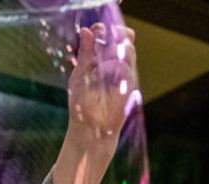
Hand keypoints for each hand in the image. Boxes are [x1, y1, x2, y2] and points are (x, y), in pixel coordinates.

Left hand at [67, 23, 137, 144]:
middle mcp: (114, 65)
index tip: (96, 30)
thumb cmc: (81, 106)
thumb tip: (86, 31)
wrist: (88, 130)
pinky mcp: (129, 86)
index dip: (103, 30)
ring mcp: (123, 75)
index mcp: (100, 60)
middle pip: (122, 39)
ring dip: (113, 52)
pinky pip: (127, 68)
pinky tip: (102, 74)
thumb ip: (85, 54)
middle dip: (113, 36)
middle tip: (102, 40)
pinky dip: (115, 67)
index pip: (108, 36)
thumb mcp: (79, 76)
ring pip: (128, 50)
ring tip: (98, 64)